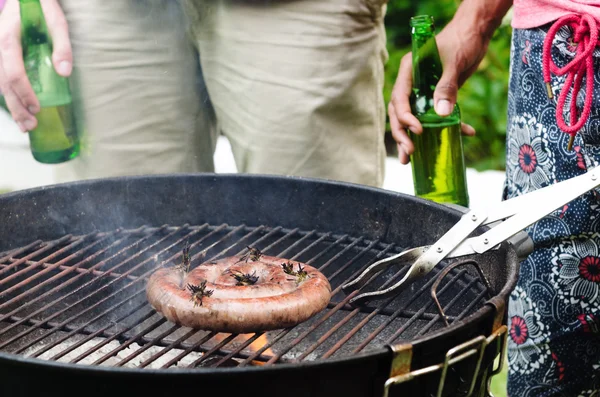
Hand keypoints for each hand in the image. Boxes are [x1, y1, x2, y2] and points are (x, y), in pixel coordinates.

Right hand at [0, 0, 71, 131]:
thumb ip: (62, 45)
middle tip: (32, 125)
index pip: (13, 70)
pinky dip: (11, 97)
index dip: (24, 91)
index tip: (37, 107)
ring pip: (0, 84)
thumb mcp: (57, 21)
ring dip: (13, 107)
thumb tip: (64, 72)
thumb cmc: (43, 8)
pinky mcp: (2, 58)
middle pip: (3, 82)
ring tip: (27, 126)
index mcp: (8, 38)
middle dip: (17, 106)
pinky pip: (3, 80)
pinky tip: (20, 112)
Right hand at [389, 14, 491, 164]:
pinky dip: (446, 126)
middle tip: (409, 152)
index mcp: (409, 71)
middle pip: (399, 112)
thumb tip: (442, 114)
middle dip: (402, 134)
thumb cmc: (463, 40)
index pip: (399, 98)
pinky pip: (434, 115)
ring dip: (412, 138)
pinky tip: (462, 135)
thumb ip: (447, 87)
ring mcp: (422, 90)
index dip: (404, 117)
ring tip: (411, 159)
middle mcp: (412, 82)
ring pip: (412, 118)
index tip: (417, 130)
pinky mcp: (436, 95)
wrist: (476, 32)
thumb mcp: (455, 63)